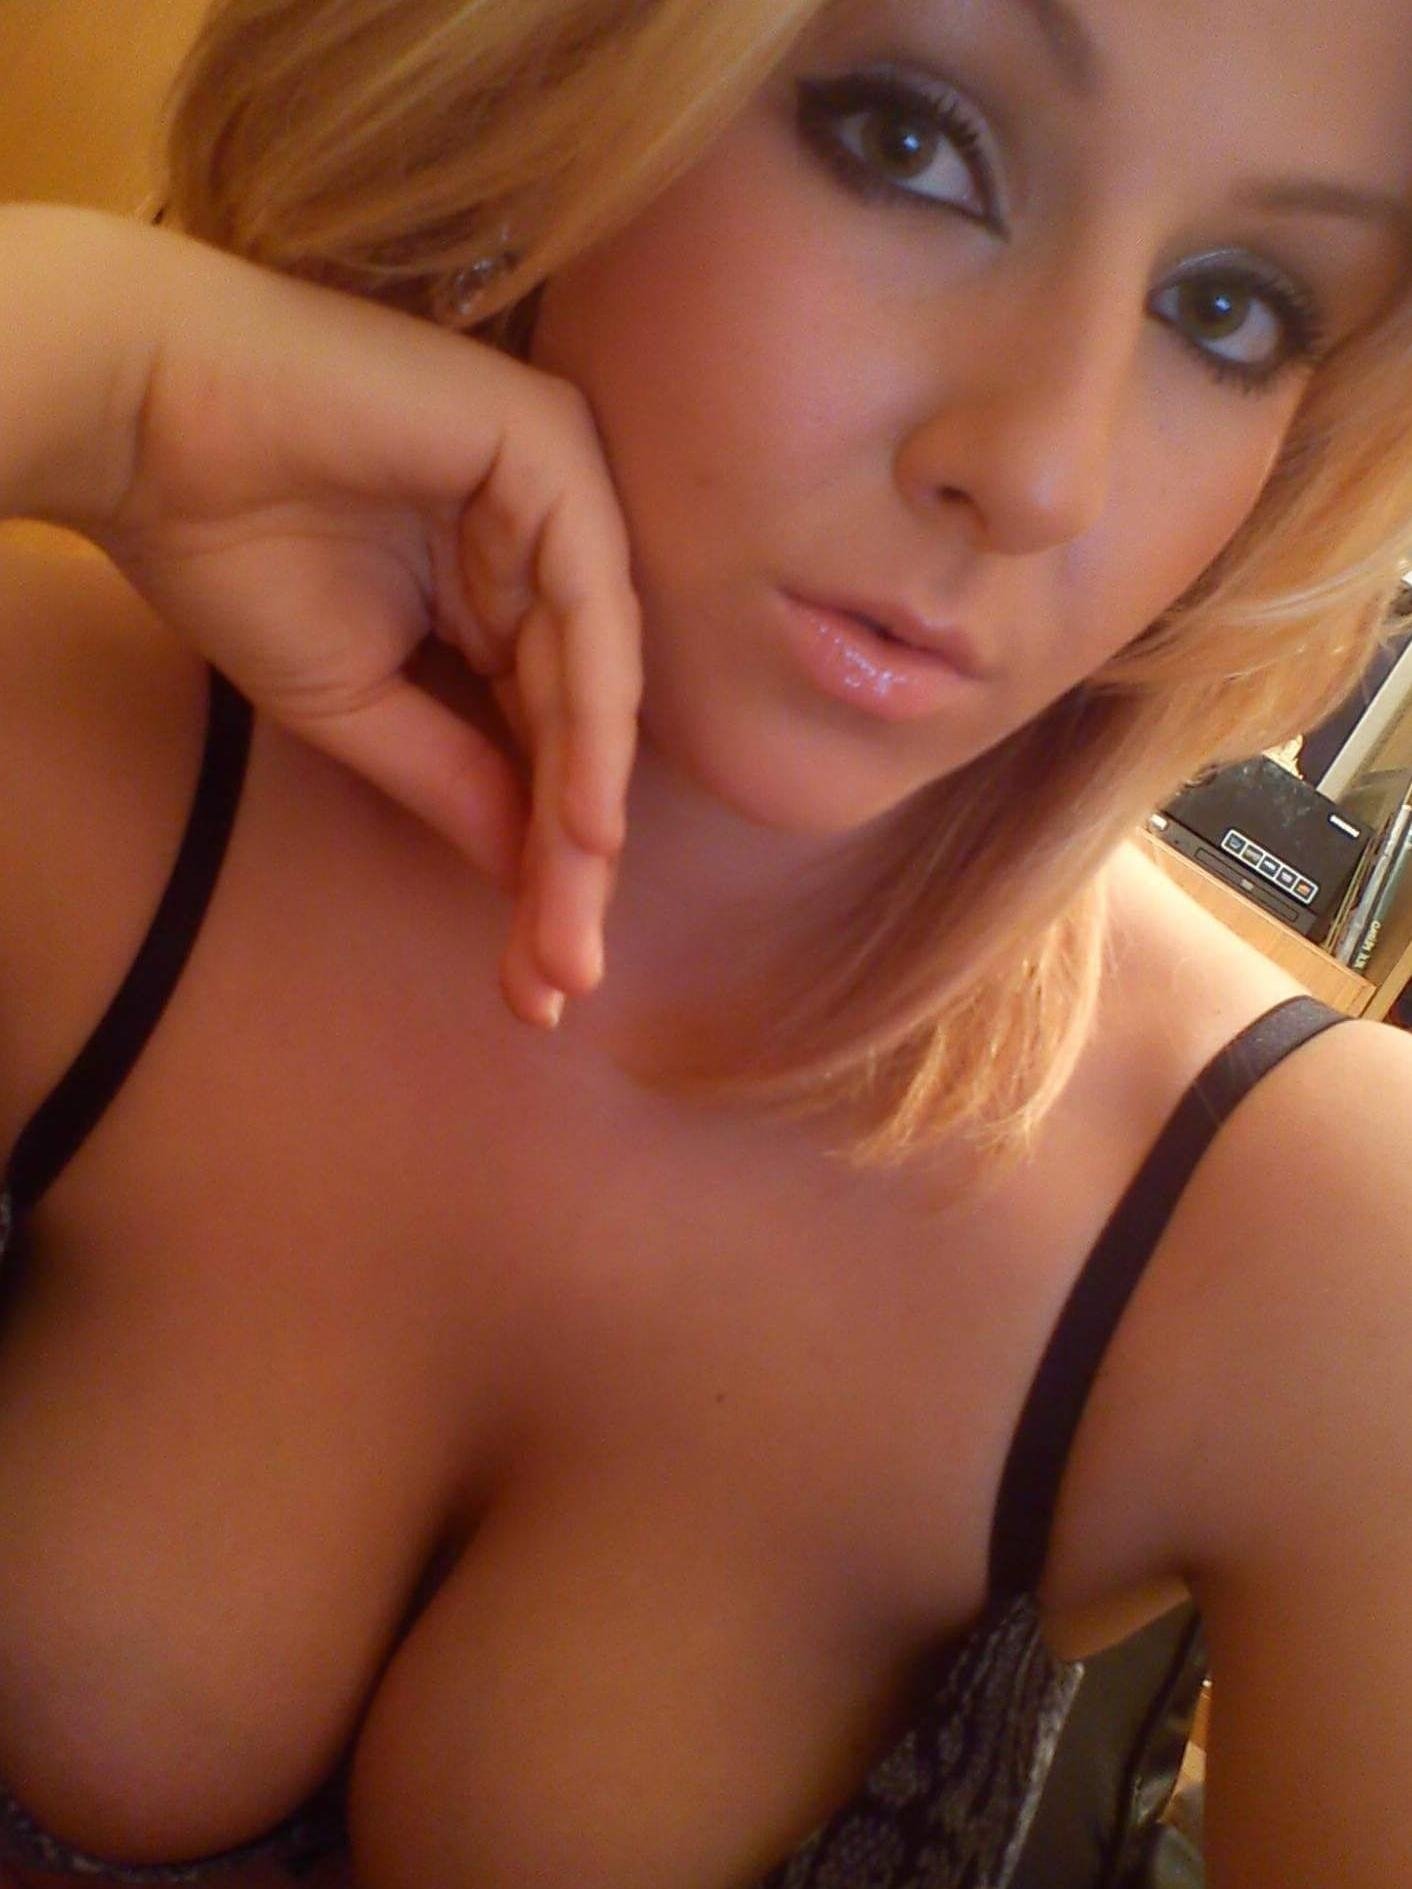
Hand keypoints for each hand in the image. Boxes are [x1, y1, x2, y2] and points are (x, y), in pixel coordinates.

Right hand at [91, 219, 641, 1026]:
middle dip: (571, 864)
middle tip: (561, 982)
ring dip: (585, 818)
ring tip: (568, 935)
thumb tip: (535, 876)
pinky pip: (590, 608)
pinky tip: (586, 827)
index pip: (547, 742)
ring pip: (596, 682)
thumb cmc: (229, 545)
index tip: (538, 984)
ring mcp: (560, 492)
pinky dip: (590, 719)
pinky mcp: (551, 447)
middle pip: (583, 726)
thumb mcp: (355, 701)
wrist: (137, 418)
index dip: (545, 867)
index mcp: (503, 591)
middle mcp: (548, 545)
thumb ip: (454, 777)